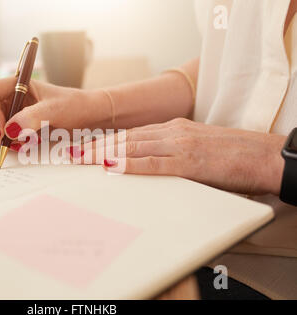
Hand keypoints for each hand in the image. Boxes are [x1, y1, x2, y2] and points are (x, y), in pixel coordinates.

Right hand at [0, 78, 108, 146]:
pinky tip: (27, 145)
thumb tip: (10, 130)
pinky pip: (5, 140)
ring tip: (25, 143)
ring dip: (3, 140)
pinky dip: (11, 146)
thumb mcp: (55, 109)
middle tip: (10, 142)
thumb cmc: (76, 105)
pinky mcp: (20, 131)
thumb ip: (32, 118)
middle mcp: (12, 100)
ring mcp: (14, 116)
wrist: (91, 118)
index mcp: (16, 85)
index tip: (0, 130)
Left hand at [75, 118, 285, 194]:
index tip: (83, 147)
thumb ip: (171, 154)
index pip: (130, 134)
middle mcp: (172, 132)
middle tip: (69, 153)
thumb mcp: (196, 148)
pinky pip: (153, 162)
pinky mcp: (190, 161)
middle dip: (94, 146)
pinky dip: (128, 163)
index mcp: (173, 129)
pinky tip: (109, 165)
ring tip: (78, 159)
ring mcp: (180, 144)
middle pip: (124, 138)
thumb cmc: (232, 155)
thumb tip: (146, 164)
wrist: (265, 155)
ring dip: (102, 153)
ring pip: (132, 146)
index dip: (104, 141)